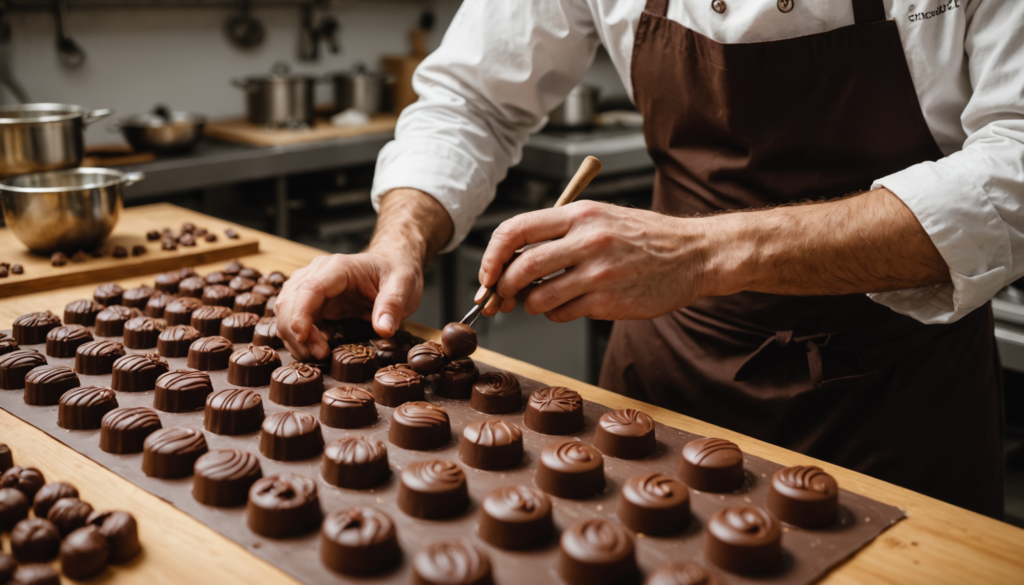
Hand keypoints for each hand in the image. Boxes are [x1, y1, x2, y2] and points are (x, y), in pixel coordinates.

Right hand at [275, 188, 451, 359]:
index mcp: (338, 268)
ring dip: (294, 337)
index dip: (300, 315)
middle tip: (319, 355)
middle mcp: (318, 273)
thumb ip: (392, 306)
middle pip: (289, 301)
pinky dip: (300, 336)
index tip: (305, 338)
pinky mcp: (313, 301)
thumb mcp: (404, 285)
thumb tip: (384, 330)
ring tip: (319, 354)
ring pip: (286, 312)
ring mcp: (312, 286)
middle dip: (296, 332)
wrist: (394, 263)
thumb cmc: (397, 271)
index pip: (309, 289)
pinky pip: (295, 318)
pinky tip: (318, 347)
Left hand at [477, 200, 712, 321]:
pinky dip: (555, 314)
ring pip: (538, 297)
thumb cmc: (644, 238)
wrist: (694, 254)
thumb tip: (511, 261)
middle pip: (521, 268)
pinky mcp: (609, 300)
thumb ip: (559, 234)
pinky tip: (570, 305)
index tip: (487, 274)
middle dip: (502, 288)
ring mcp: (599, 272)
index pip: (515, 230)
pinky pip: (563, 313)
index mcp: (579, 215)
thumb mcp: (600, 218)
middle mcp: (587, 240)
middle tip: (502, 297)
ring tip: (542, 299)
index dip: (492, 256)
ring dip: (531, 304)